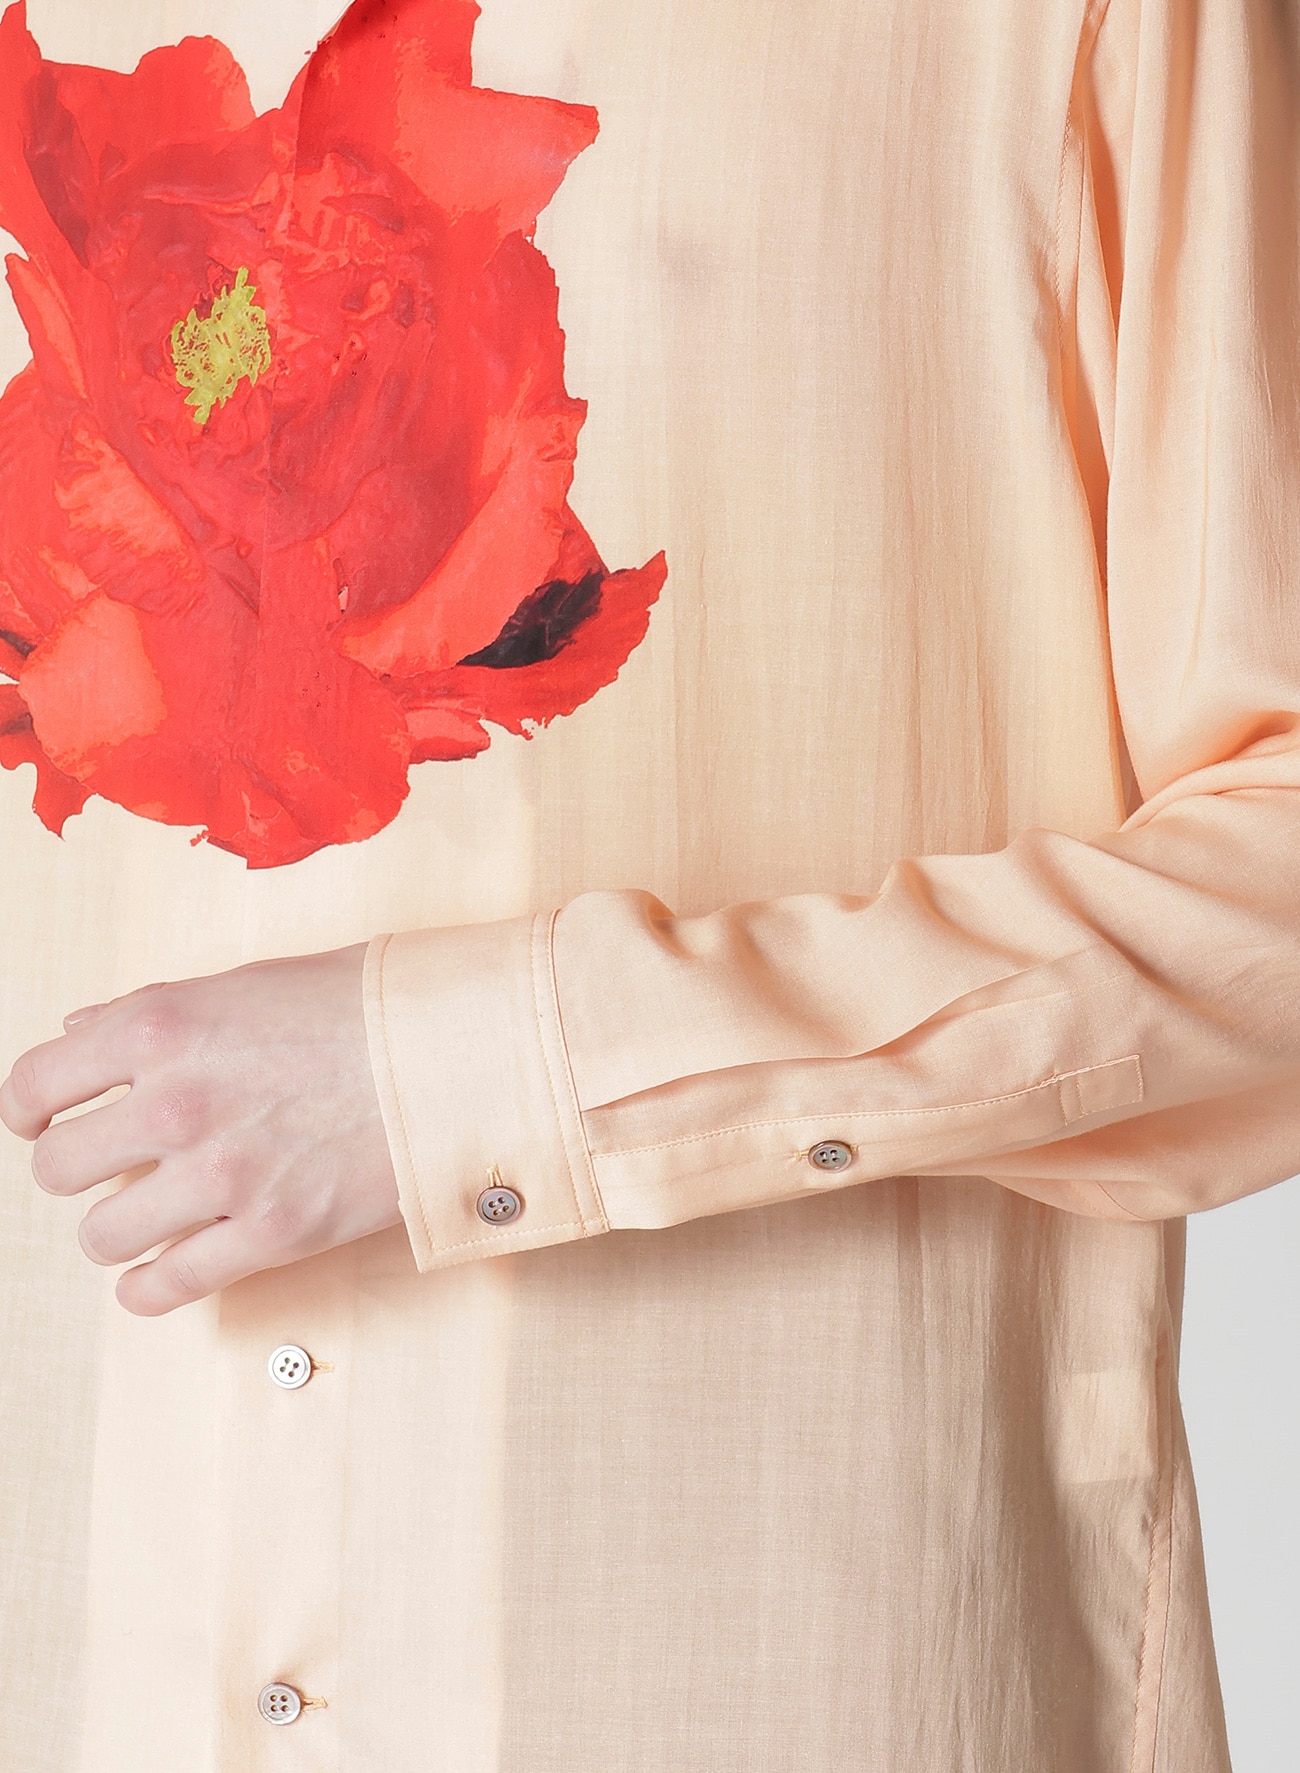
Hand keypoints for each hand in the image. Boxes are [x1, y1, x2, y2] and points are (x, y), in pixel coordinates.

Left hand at [0, 946, 401, 1315]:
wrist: (460, 1050)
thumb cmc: (364, 1006)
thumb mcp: (246, 983)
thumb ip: (153, 1010)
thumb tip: (80, 1031)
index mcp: (161, 1028)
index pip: (35, 1084)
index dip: (29, 1110)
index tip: (40, 1122)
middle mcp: (176, 1103)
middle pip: (59, 1171)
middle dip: (82, 1171)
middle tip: (115, 1166)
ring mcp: (221, 1175)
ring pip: (102, 1236)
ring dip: (119, 1228)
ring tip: (152, 1213)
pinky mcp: (270, 1234)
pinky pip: (165, 1287)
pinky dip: (149, 1288)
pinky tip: (159, 1273)